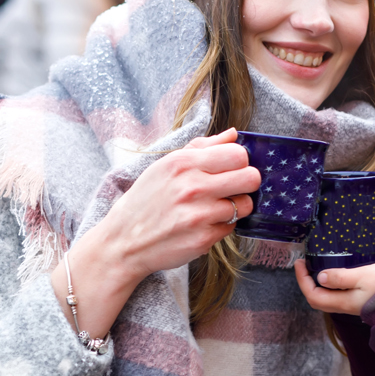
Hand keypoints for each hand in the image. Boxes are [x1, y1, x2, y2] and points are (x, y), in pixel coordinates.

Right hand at [54, 129, 259, 338]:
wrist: (124, 241)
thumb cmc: (146, 200)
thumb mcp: (165, 165)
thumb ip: (202, 147)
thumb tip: (233, 134)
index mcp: (183, 163)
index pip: (238, 153)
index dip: (239, 161)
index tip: (230, 168)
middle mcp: (192, 187)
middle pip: (251, 177)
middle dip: (246, 183)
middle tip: (233, 188)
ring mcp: (199, 215)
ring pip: (245, 205)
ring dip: (235, 207)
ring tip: (216, 207)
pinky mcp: (203, 239)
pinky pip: (232, 227)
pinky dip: (222, 226)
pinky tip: (203, 224)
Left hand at [294, 260, 374, 315]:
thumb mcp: (363, 276)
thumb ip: (341, 277)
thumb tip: (320, 277)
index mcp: (343, 302)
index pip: (313, 295)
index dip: (302, 280)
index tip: (300, 262)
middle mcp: (345, 306)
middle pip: (317, 299)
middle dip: (306, 282)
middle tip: (304, 264)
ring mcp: (351, 305)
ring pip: (326, 298)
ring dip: (317, 284)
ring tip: (315, 267)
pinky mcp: (358, 301)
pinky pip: (336, 295)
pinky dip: (328, 285)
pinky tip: (332, 274)